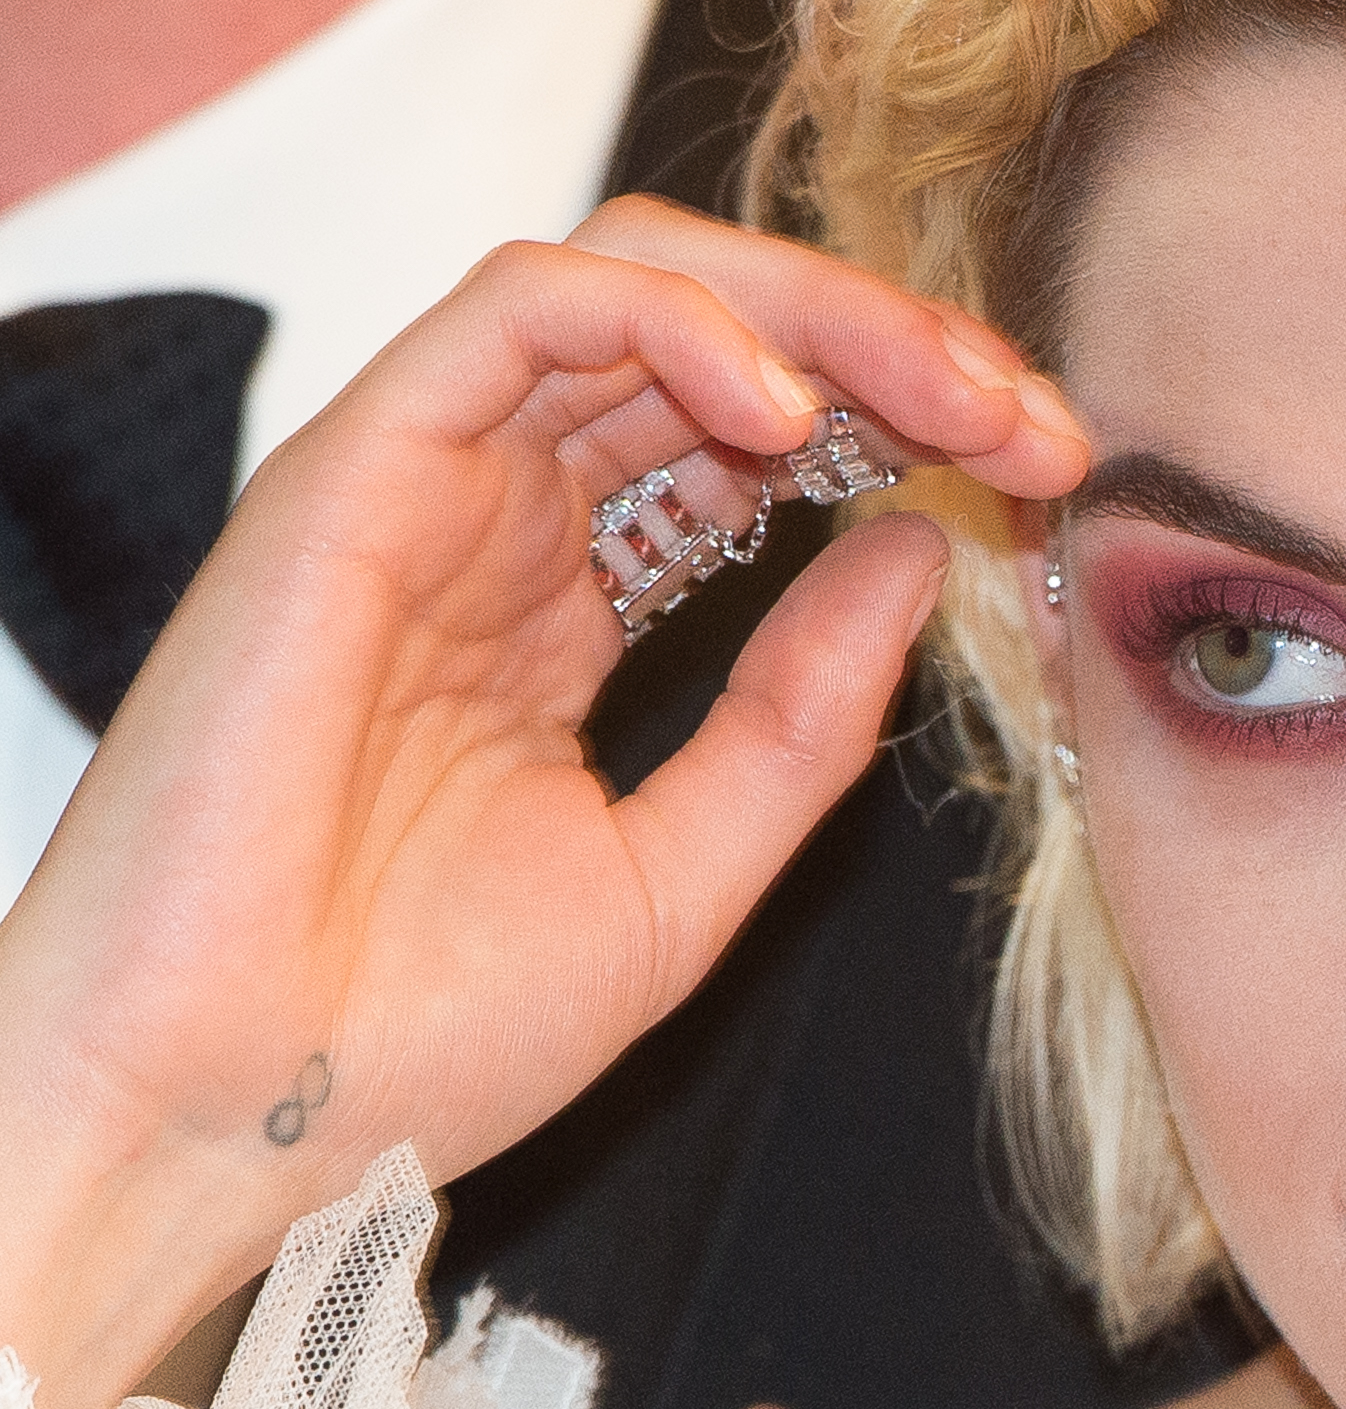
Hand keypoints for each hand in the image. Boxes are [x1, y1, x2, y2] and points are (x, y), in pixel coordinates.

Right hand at [0, 199, 1088, 1408]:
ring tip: (958, 396)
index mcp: (562, 611)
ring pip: (635, 286)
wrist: (234, 1121)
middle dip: (899, 355)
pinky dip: (674, 320)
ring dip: (821, 315)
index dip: (907, 434)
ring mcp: (425, 487)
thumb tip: (917, 552)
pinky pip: (521, 307)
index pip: (751, 447)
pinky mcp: (352, 467)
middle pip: (717, 344)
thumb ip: (801, 715)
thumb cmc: (421, 1034)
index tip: (1048, 481)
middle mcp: (497, 525)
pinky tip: (796, 410)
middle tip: (1039, 423)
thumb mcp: (686, 873)